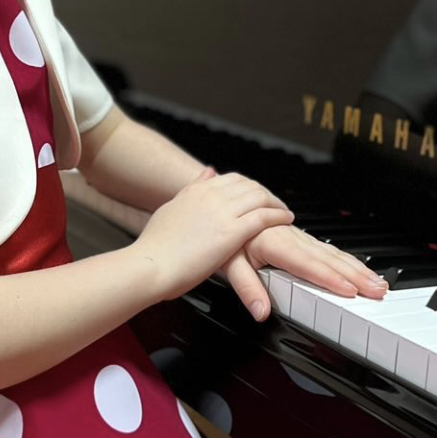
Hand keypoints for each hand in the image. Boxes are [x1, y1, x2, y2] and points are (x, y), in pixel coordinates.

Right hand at [133, 166, 294, 309]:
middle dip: (266, 194)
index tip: (256, 196)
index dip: (249, 187)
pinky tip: (285, 220)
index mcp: (194, 191)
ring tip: (284, 213)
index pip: (231, 179)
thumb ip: (191, 190)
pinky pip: (263, 216)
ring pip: (259, 197)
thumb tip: (208, 172)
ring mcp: (222, 212)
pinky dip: (278, 216)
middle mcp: (210, 196)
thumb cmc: (156, 247)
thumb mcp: (171, 209)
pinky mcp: (231, 232)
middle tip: (275, 205)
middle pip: (249, 185)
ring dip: (276, 203)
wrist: (151, 265)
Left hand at [218, 225, 388, 322]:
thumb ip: (247, 287)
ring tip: (377, 282)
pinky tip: (358, 268)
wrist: (220, 208)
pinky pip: (325, 249)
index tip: (350, 290)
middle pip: (328, 259)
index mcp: (274, 242)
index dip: (329, 278)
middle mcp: (289, 237)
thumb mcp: (227, 263)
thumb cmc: (223, 237)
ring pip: (331, 253)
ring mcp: (295, 236)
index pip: (307, 264)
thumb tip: (260, 312)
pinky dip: (345, 259)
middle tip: (378, 290)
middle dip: (355, 275)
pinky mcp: (297, 237)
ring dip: (356, 268)